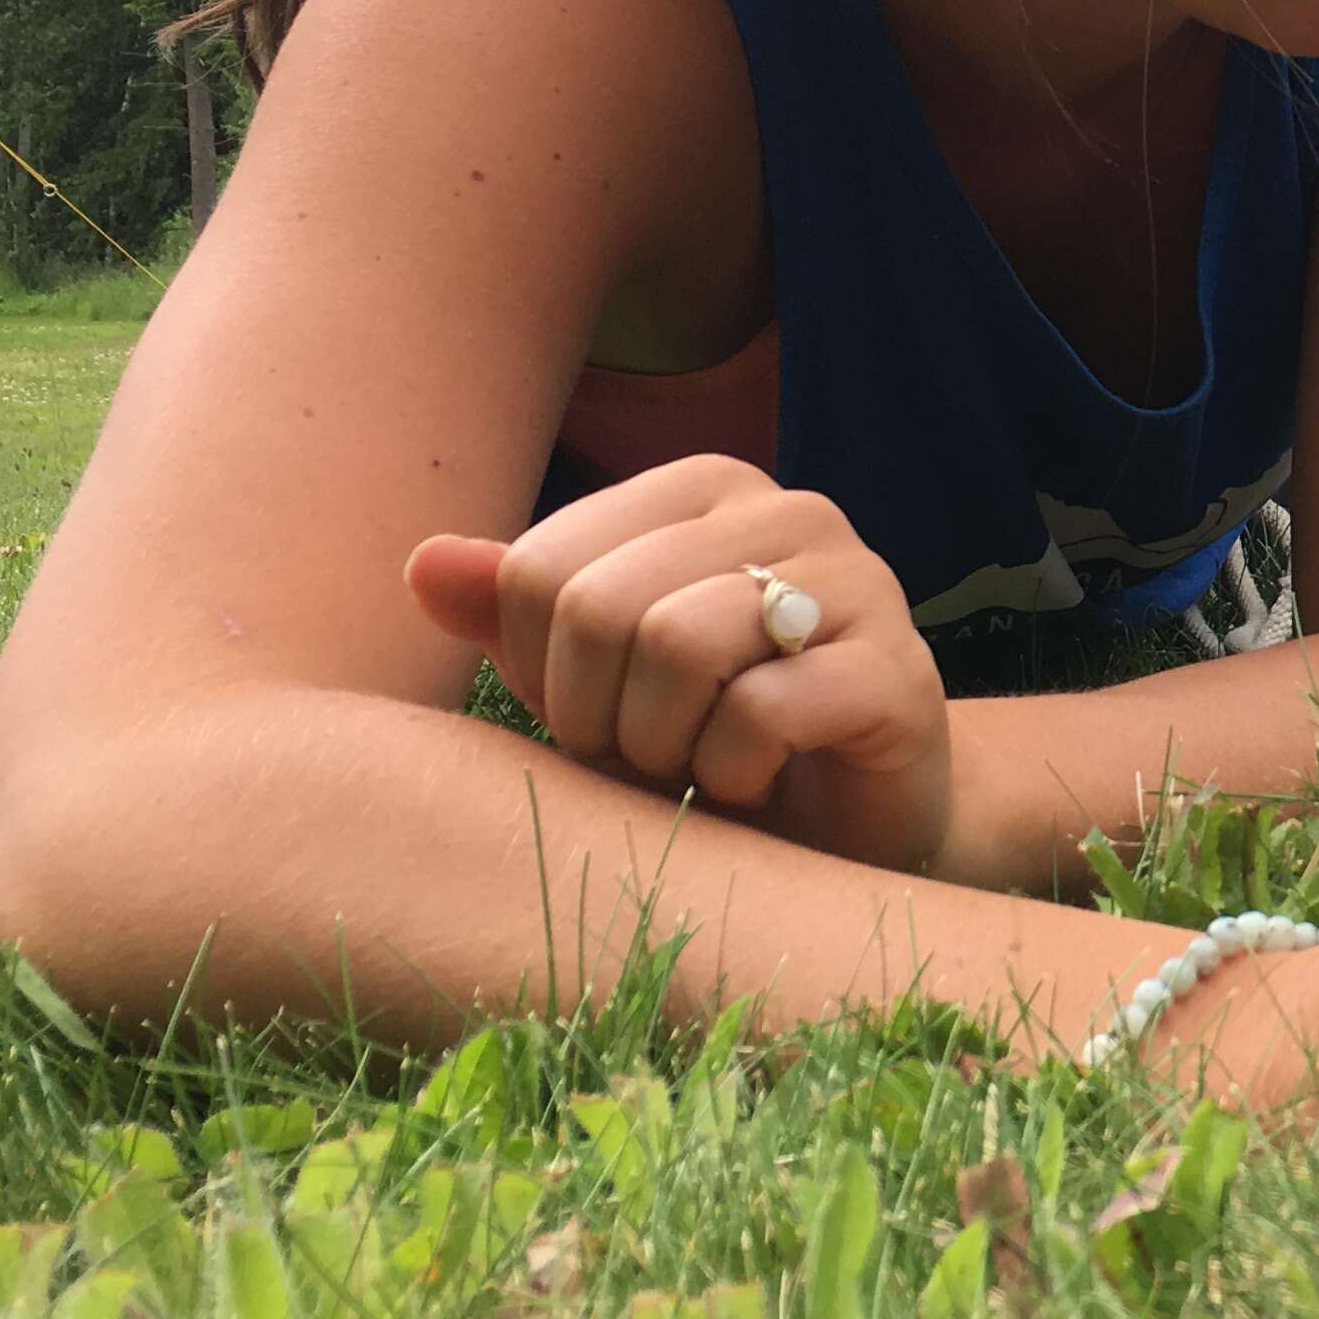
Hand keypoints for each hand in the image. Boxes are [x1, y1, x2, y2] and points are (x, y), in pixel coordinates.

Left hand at [406, 455, 951, 875]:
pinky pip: (759, 716)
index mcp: (704, 490)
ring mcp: (857, 582)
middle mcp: (788, 510)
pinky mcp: (896, 670)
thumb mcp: (592, 680)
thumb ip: (513, 614)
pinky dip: (728, 776)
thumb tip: (422, 564)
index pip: (542, 568)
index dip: (538, 672)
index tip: (596, 717)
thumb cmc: (710, 742)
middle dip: (597, 715)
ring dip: (661, 746)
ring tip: (698, 766)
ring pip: (679, 647)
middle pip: (602, 605)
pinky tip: (758, 782)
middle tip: (645, 756)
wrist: (855, 828)